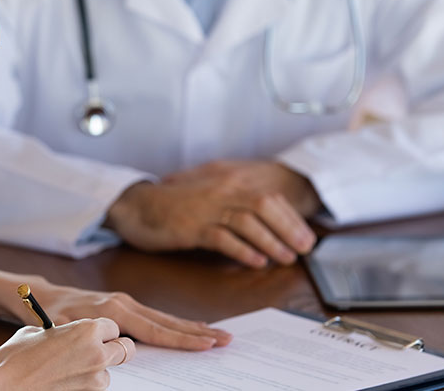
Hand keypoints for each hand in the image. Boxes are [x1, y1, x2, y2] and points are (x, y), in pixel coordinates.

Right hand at [0, 318, 133, 390]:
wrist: (3, 385)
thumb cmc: (16, 356)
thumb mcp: (39, 331)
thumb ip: (63, 331)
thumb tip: (69, 335)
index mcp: (87, 330)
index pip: (113, 326)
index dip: (104, 330)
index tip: (97, 334)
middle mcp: (96, 353)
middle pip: (126, 349)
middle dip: (115, 348)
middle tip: (102, 350)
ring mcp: (94, 379)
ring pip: (109, 371)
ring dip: (98, 369)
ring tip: (71, 369)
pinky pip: (95, 388)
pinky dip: (86, 384)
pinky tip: (65, 381)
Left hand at [29, 280, 231, 349]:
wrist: (42, 296)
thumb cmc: (49, 315)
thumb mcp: (62, 329)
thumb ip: (86, 337)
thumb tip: (111, 349)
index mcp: (113, 311)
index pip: (155, 329)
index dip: (182, 339)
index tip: (206, 344)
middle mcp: (124, 303)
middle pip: (168, 321)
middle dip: (198, 332)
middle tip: (226, 339)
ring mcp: (126, 302)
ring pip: (165, 318)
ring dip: (192, 327)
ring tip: (217, 333)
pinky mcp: (124, 305)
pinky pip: (155, 316)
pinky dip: (176, 323)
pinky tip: (190, 327)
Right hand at [104, 161, 319, 267]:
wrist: (137, 206)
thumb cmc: (174, 205)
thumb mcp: (209, 197)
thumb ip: (234, 204)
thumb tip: (264, 222)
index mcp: (227, 182)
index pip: (268, 198)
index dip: (291, 218)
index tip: (305, 237)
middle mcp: (220, 191)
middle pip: (264, 206)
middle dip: (288, 228)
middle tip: (304, 249)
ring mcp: (206, 208)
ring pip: (248, 222)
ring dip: (271, 241)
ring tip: (286, 258)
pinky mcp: (192, 227)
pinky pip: (223, 238)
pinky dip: (243, 250)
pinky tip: (256, 261)